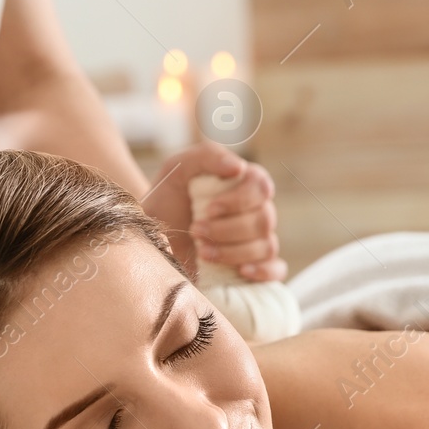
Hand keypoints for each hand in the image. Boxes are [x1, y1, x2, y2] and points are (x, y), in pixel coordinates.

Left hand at [144, 142, 285, 281]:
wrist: (152, 238)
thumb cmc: (167, 201)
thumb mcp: (177, 170)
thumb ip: (207, 157)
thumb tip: (238, 167)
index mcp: (244, 184)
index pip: (261, 186)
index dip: (239, 200)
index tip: (209, 209)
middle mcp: (256, 211)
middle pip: (263, 220)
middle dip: (227, 229)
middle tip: (196, 231)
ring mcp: (257, 240)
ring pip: (267, 246)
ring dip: (233, 252)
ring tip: (202, 252)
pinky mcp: (254, 266)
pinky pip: (276, 270)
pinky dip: (263, 271)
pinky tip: (240, 271)